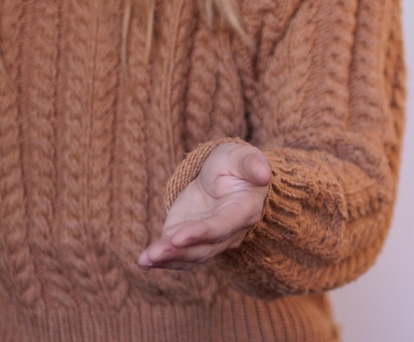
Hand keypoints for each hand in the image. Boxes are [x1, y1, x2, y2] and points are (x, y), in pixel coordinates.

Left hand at [137, 142, 270, 269]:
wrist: (225, 175)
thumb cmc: (237, 164)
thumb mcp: (243, 157)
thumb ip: (253, 164)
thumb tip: (264, 175)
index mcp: (244, 210)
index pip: (224, 225)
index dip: (204, 232)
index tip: (180, 236)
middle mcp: (229, 232)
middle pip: (205, 246)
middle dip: (180, 251)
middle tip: (155, 253)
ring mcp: (208, 239)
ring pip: (191, 255)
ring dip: (168, 259)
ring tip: (145, 259)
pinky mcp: (189, 238)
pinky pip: (177, 255)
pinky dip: (160, 261)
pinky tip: (143, 262)